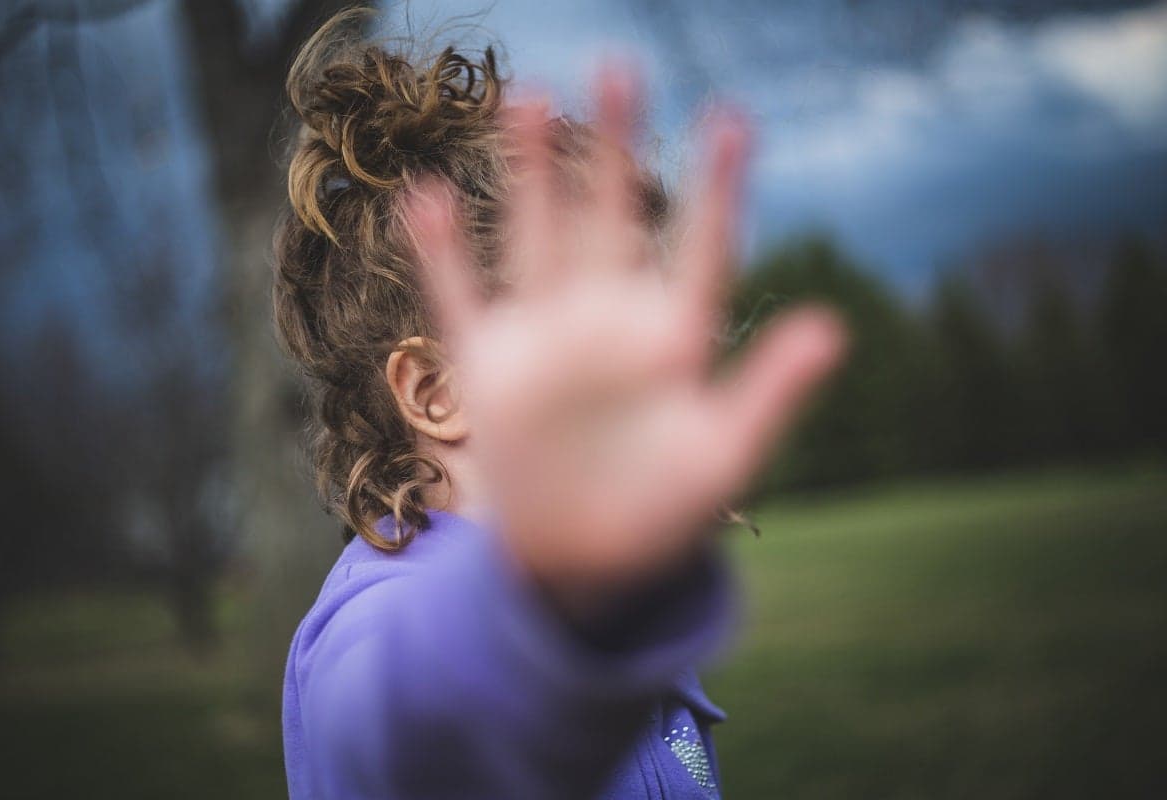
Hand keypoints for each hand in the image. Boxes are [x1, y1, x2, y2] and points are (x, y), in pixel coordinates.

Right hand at [406, 65, 845, 593]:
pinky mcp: (489, 368)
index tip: (732, 119)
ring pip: (538, 235)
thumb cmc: (663, 514)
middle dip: (616, 146)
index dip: (715, 187)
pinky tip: (424, 197)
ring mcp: (545, 338)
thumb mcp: (724, 457)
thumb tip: (835, 328)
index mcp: (672, 337)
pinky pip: (460, 296)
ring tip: (530, 96)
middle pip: (611, 215)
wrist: (582, 563)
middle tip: (621, 65)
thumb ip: (771, 393)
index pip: (699, 247)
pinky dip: (442, 252)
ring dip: (530, 172)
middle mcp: (608, 321)